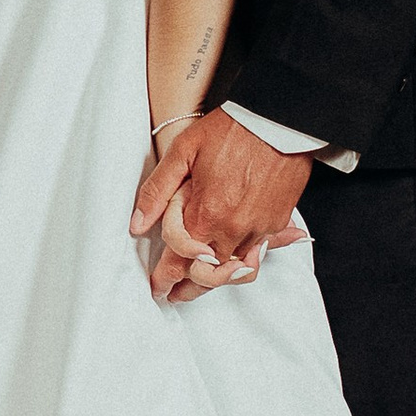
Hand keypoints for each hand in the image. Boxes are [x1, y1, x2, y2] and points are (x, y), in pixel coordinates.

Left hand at [130, 109, 310, 304]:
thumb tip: (137, 224)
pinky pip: (257, 253)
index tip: (158, 287)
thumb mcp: (183, 152)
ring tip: (200, 285)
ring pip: (233, 270)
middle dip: (188, 289)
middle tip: (175, 296)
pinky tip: (233, 263)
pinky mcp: (276, 222)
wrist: (278, 119)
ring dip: (215, 280)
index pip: (179, 261)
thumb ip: (157, 192)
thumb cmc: (231, 130)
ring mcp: (258, 228)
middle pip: (206, 275)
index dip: (164, 278)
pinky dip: (243, 261)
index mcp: (206, 214)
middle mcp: (233, 228)